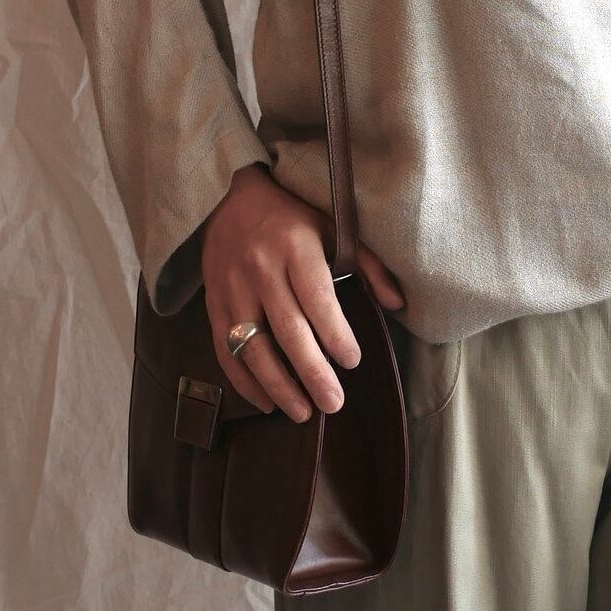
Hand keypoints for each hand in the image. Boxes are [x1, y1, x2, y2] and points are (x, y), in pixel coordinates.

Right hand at [198, 164, 406, 420]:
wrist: (227, 197)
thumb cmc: (292, 216)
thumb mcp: (335, 227)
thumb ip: (368, 264)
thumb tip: (399, 304)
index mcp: (295, 247)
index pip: (316, 297)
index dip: (334, 332)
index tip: (353, 362)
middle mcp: (260, 268)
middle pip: (286, 329)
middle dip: (311, 371)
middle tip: (333, 403)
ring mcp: (231, 288)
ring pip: (252, 346)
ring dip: (277, 385)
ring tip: (303, 413)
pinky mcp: (212, 304)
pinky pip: (224, 351)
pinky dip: (244, 382)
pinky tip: (267, 403)